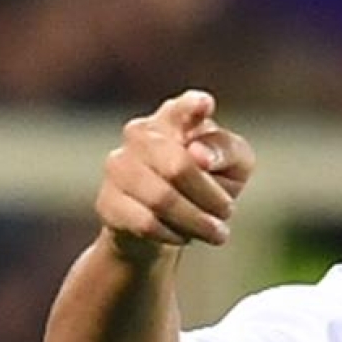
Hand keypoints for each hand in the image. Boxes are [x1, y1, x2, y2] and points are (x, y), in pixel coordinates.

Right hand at [96, 89, 255, 258]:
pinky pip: (146, 223)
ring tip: (216, 233)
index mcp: (175, 118)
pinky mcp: (108, 201)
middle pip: (178, 166)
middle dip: (209, 196)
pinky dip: (173, 234)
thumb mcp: (233, 167)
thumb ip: (227, 151)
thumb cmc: (205, 185)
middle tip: (228, 212)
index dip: (192, 107)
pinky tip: (184, 236)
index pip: (182, 107)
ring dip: (196, 220)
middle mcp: (140, 134)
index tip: (205, 105)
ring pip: (161, 198)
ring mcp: (119, 166)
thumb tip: (199, 155)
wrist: (164, 227)